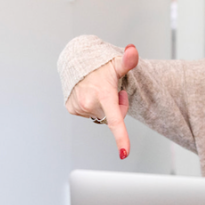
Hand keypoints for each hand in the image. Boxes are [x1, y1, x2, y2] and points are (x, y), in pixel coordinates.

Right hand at [65, 44, 138, 158]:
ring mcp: (79, 107)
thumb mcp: (116, 63)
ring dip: (103, 106)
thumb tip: (133, 51)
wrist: (76, 60)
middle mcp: (89, 103)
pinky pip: (90, 114)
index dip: (121, 138)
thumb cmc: (100, 64)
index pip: (115, 120)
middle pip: (112, 117)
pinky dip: (92, 106)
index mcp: (103, 94)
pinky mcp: (71, 109)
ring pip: (101, 116)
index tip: (124, 153)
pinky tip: (88, 93)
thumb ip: (128, 60)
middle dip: (116, 106)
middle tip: (112, 90)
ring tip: (97, 89)